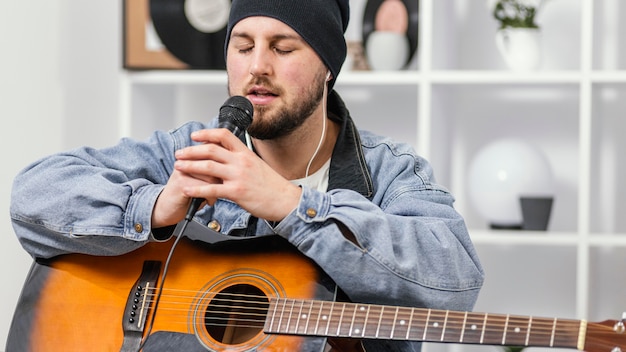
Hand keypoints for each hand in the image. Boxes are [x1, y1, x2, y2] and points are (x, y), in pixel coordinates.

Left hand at [155, 128, 301, 224]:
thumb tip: (229, 156)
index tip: (194, 136)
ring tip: (178, 167)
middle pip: (211, 149)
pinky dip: (195, 189)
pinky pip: (211, 189)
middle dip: (191, 150)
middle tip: (179, 153)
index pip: (224, 135)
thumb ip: (242, 160)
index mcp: (246, 153)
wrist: (285, 200)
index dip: (206, 133)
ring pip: (208, 166)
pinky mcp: (236, 192)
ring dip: (189, 166)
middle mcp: (241, 162)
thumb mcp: (257, 165)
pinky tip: (186, 189)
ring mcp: (238, 176)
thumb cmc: (272, 186)